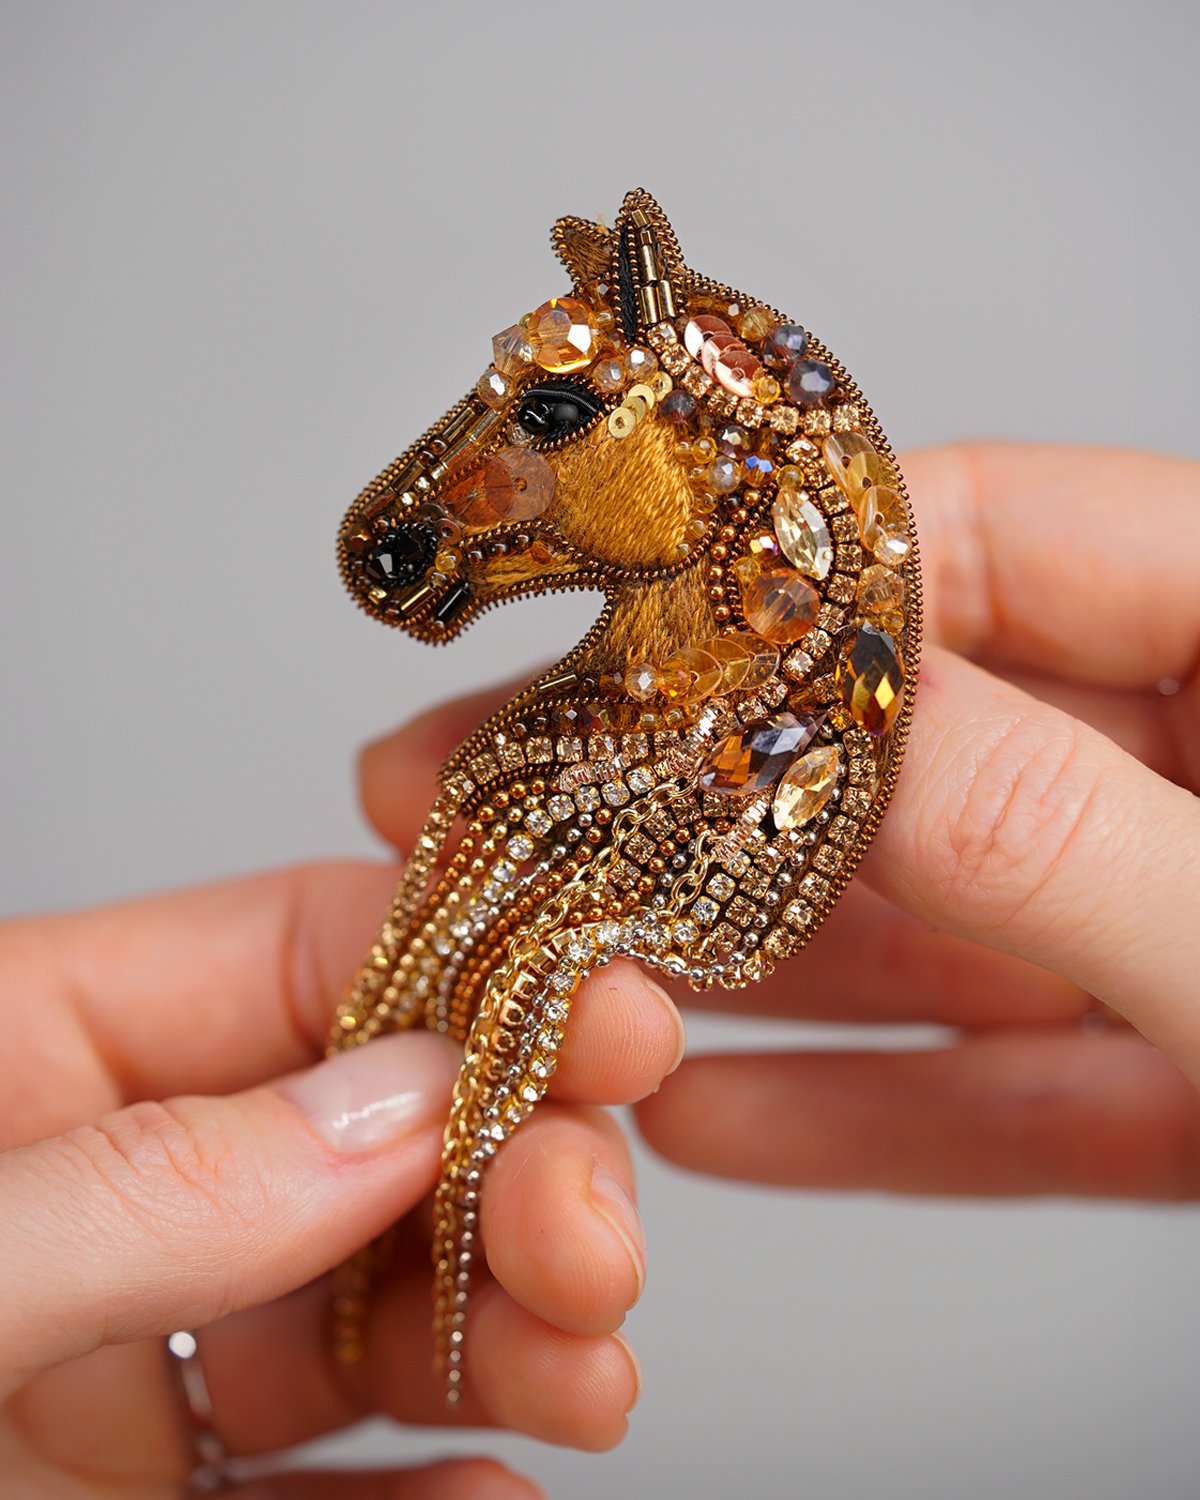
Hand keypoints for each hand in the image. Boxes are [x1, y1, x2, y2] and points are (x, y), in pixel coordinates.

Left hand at [0, 862, 684, 1495]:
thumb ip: (157, 1180)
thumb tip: (395, 1108)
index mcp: (42, 1052)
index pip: (303, 951)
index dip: (478, 971)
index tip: (614, 1026)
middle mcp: (119, 1184)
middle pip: (379, 1130)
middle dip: (520, 1171)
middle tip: (589, 1240)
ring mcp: (146, 1341)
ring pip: (380, 1301)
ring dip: (512, 1334)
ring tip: (587, 1380)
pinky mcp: (157, 1494)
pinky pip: (328, 1479)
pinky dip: (437, 1489)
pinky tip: (497, 1491)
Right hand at [360, 444, 1199, 1203]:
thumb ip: (1056, 829)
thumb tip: (829, 730)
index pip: (987, 541)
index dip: (777, 576)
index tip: (598, 625)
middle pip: (916, 743)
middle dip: (704, 786)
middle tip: (500, 797)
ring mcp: (1193, 932)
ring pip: (933, 930)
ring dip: (748, 960)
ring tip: (560, 959)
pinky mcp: (1186, 1095)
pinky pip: (999, 1091)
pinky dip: (864, 1106)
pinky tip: (714, 1116)